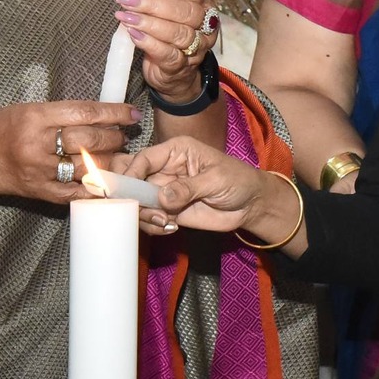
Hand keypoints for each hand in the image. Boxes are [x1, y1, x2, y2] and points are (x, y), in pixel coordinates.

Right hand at [0, 100, 136, 205]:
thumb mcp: (26, 110)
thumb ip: (61, 114)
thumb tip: (101, 115)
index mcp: (35, 117)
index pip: (85, 113)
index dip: (114, 113)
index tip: (131, 113)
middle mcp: (37, 144)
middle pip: (90, 141)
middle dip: (114, 137)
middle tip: (123, 135)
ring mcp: (39, 171)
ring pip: (88, 167)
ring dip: (109, 161)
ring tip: (116, 155)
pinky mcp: (40, 192)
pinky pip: (77, 191)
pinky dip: (95, 186)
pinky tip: (106, 180)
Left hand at [120, 0, 219, 105]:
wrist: (174, 72)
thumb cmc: (172, 29)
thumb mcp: (176, 1)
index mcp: (206, 5)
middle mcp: (206, 27)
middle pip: (184, 12)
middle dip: (152, 4)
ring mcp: (196, 49)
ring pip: (177, 34)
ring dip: (148, 23)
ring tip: (124, 16)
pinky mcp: (181, 68)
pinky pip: (168, 54)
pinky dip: (149, 43)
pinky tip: (132, 34)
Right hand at [124, 135, 297, 240]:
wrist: (250, 205)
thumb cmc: (238, 181)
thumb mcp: (216, 180)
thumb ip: (188, 188)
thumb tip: (162, 198)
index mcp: (175, 150)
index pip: (143, 158)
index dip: (131, 174)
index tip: (128, 193)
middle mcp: (164, 169)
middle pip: (131, 179)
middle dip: (129, 196)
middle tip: (141, 209)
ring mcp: (162, 191)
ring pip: (136, 202)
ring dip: (144, 215)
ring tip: (165, 221)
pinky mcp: (166, 211)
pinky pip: (148, 219)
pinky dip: (152, 226)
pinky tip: (171, 227)